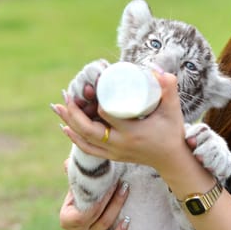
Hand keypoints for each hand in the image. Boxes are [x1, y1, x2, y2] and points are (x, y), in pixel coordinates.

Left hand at [54, 71, 188, 174]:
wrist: (172, 160)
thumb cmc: (172, 132)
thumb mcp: (172, 110)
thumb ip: (169, 88)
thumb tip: (156, 68)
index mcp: (131, 132)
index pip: (106, 116)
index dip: (96, 102)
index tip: (93, 87)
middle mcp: (119, 145)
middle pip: (88, 130)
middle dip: (73, 113)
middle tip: (66, 96)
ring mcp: (114, 152)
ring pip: (84, 140)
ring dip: (69, 123)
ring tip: (58, 107)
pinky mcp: (112, 156)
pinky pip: (88, 149)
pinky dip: (75, 138)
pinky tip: (65, 128)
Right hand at [60, 160, 130, 229]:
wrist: (84, 220)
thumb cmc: (81, 202)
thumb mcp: (75, 193)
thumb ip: (75, 179)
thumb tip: (68, 162)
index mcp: (67, 219)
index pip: (82, 212)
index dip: (96, 198)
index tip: (106, 182)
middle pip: (97, 215)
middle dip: (110, 197)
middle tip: (121, 181)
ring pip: (106, 224)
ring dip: (117, 206)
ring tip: (125, 189)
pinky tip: (128, 220)